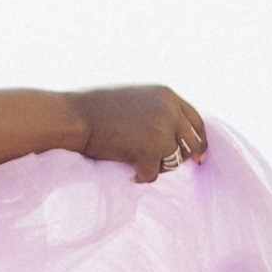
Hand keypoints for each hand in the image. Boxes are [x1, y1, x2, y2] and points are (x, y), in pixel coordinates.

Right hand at [71, 84, 207, 186]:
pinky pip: (153, 174)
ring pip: (174, 161)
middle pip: (191, 144)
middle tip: (162, 165)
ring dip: (157, 166)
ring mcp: (161, 131)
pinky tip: (128, 171)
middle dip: (180, 158)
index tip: (198, 156)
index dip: (199, 140)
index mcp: (167, 95)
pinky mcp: (149, 151)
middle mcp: (169, 110)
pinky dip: (141, 176)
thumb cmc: (94, 109)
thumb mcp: (134, 99)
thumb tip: (174, 136)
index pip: (196, 121)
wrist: (72, 116)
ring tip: (135, 162)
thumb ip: (157, 111)